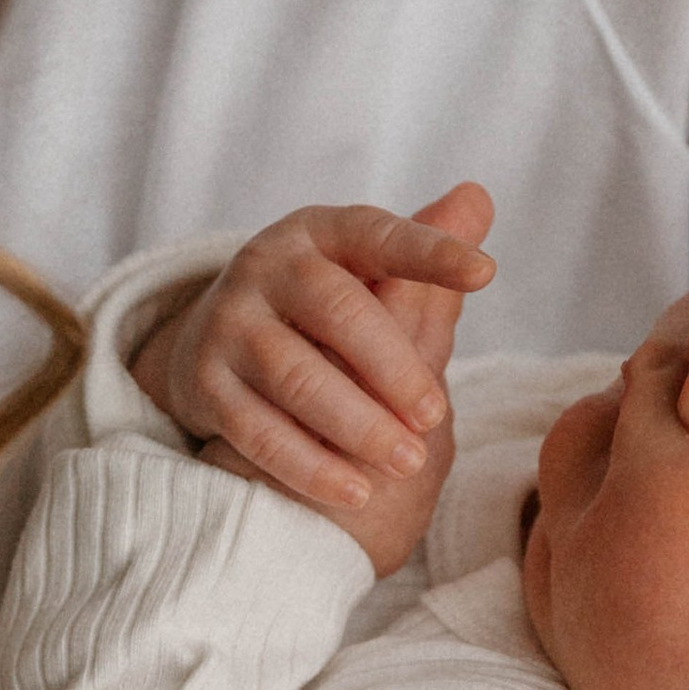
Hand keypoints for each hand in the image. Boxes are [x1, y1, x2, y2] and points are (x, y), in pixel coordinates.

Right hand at [131, 184, 494, 571]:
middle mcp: (266, 267)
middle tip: (435, 417)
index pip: (378, 235)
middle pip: (337, 312)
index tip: (484, 272)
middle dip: (392, 368)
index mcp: (319, 234)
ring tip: (405, 461)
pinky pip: (257, 428)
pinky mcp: (204, 382)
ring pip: (296, 376)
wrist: (211, 343)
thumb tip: (479, 198)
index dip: (430, 250)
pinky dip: (309, 464)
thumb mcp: (364, 273)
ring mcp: (230, 323)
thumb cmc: (316, 310)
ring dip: (355, 423)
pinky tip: (355, 491)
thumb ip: (423, 249)